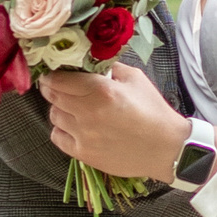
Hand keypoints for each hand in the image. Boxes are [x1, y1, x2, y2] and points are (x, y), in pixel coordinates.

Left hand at [42, 65, 190, 182]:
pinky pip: (58, 137)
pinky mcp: (84, 154)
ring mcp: (84, 135)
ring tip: (71, 107)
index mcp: (101, 90)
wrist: (165, 148)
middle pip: (53, 96)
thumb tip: (90, 61)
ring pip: (54, 116)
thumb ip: (110, 67)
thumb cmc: (153, 111)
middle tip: (57, 87)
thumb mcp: (135, 79)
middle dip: (51, 89)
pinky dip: (61, 130)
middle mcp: (88, 112)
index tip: (52, 73)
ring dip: (59, 109)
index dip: (52, 75)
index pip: (60, 79)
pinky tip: (73, 126)